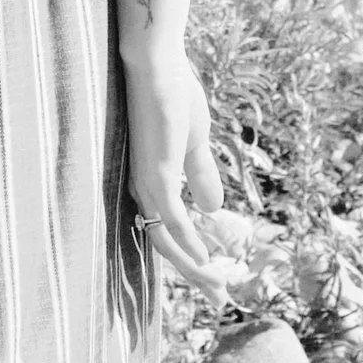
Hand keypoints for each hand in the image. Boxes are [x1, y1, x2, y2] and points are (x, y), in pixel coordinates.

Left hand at [121, 44, 231, 301]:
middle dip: (195, 275)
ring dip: (195, 267)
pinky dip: (189, 244)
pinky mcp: (155, 175)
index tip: (218, 278)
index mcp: (150, 183)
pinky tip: (206, 260)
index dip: (192, 259)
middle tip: (220, 298)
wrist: (160, 64)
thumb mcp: (195, 142)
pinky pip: (171, 222)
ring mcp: (146, 184)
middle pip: (166, 246)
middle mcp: (141, 190)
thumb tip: (212, 209)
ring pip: (168, 241)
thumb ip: (201, 175)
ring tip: (220, 288)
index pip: (168, 233)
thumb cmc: (173, 95)